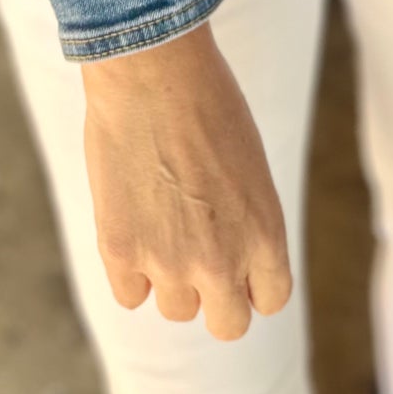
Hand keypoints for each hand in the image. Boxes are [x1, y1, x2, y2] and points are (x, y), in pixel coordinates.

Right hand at [82, 23, 291, 339]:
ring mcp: (169, 261)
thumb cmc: (206, 98)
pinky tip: (131, 223)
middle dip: (216, 297)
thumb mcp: (248, 162)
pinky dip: (129, 269)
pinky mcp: (121, 251)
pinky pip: (130, 294)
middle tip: (198, 257)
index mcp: (266, 232)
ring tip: (161, 220)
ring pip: (175, 309)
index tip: (237, 264)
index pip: (271, 299)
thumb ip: (244, 218)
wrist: (153, 68)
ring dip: (169, 277)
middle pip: (228, 325)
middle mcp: (222, 260)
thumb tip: (230, 253)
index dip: (252, 283)